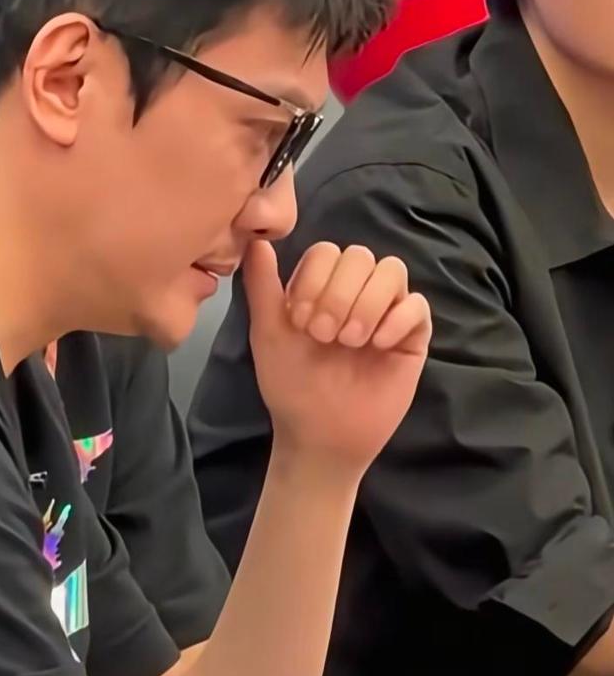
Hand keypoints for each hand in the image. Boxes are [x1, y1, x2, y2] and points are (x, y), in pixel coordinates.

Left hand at [244, 241, 430, 473]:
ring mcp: (386, 312)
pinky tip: (377, 346)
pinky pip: (417, 306)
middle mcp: (355, 293)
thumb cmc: (291, 384)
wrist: (319, 433)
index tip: (299, 321)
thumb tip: (257, 242)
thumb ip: (262, 286)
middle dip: (339, 293)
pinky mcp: (411, 337)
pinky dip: (396, 319)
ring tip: (350, 342)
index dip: (314, 279)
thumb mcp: (268, 333)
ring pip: (391, 271)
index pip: (327, 252)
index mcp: (320, 287)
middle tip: (323, 335)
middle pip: (360, 255)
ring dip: (367, 303)